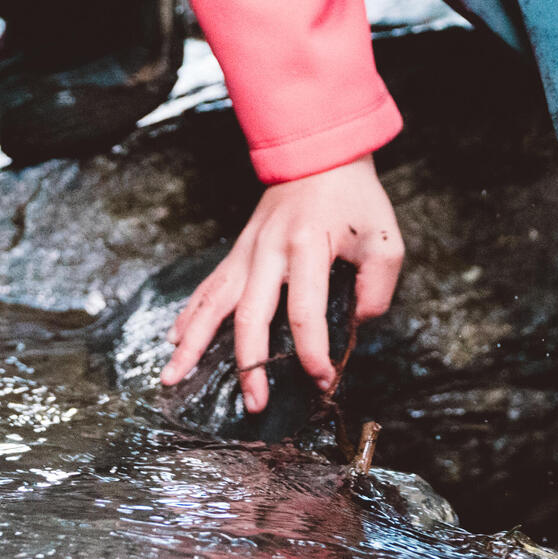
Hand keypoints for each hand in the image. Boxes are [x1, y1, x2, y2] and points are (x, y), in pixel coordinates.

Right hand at [160, 156, 402, 412]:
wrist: (319, 154)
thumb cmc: (355, 200)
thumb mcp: (385, 239)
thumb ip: (377, 288)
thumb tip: (356, 326)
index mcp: (307, 246)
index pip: (305, 311)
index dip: (312, 352)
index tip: (322, 379)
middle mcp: (268, 251)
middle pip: (250, 315)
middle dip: (250, 364)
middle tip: (254, 404)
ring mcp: (246, 250)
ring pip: (213, 302)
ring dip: (193, 342)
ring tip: (173, 377)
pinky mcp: (238, 251)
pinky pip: (208, 287)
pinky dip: (188, 315)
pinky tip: (174, 340)